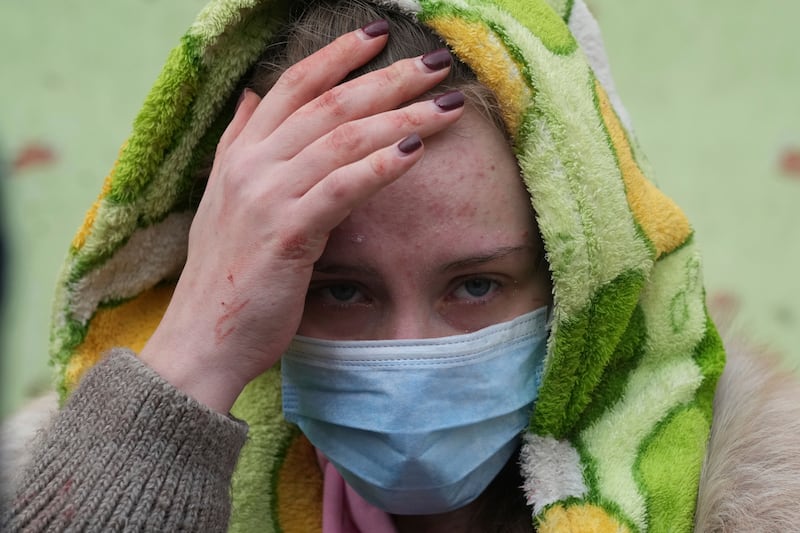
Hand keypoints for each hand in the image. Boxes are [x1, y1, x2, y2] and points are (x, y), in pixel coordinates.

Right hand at [139, 24, 464, 411]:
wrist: (202, 340)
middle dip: (387, 79)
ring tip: (446, 106)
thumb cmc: (226, 277)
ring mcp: (266, 197)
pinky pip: (341, 188)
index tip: (378, 36)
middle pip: (328, 104)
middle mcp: (251, 165)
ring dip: (400, 118)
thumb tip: (250, 97)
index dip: (336, 56)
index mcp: (240, 154)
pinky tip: (415, 150)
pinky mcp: (286, 234)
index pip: (292, 86)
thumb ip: (238, 145)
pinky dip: (380, 166)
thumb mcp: (223, 200)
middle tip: (435, 63)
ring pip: (341, 139)